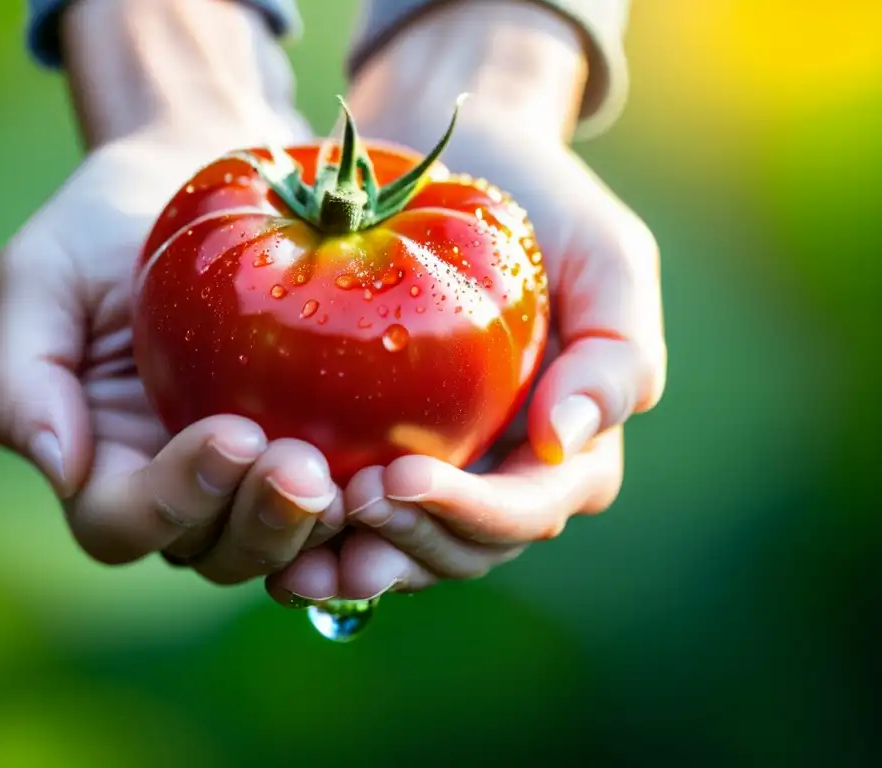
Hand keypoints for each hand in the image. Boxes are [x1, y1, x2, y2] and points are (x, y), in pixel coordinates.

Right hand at [0, 0, 343, 583]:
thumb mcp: (39, 276)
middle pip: (208, 552)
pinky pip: (335, 502)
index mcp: (101, 460)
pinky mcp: (311, 446)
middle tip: (303, 470)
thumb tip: (56, 464)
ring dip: (310, 527)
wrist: (194, 176)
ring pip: (275, 545)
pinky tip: (391, 476)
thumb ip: (23, 373)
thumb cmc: (107, 222)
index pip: (123, 522)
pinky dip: (359, 505)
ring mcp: (247, 474)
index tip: (233, 433)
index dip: (174, 499)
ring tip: (348, 479)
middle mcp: (176, 484)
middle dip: (256, 523)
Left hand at [266, 1, 665, 603]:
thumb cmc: (544, 206)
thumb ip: (615, 354)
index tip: (397, 479)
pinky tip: (271, 537)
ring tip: (291, 556)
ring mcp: (439, 470)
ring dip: (351, 563)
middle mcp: (501, 477)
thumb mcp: (606, 259)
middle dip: (402, 544)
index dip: (468, 513)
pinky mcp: (378, 452)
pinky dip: (315, 535)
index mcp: (564, 453)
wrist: (459, 159)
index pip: (526, 509)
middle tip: (338, 505)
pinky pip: (350, 515)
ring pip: (402, 551)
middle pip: (459, 549)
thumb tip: (563, 442)